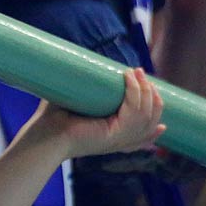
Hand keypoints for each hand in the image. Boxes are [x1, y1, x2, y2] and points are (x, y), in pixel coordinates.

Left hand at [31, 68, 165, 159]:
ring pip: (147, 116)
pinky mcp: (114, 136)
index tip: (161, 103)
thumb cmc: (54, 118)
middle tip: (142, 74)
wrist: (44, 134)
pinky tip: (128, 78)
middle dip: (153, 97)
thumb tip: (80, 64)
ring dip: (146, 90)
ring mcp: (119, 140)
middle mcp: (120, 141)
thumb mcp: (76, 103)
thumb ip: (84, 89)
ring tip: (136, 72)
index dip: (156, 124)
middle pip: (151, 122)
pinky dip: (135, 93)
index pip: (144, 134)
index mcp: (113, 138)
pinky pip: (135, 113)